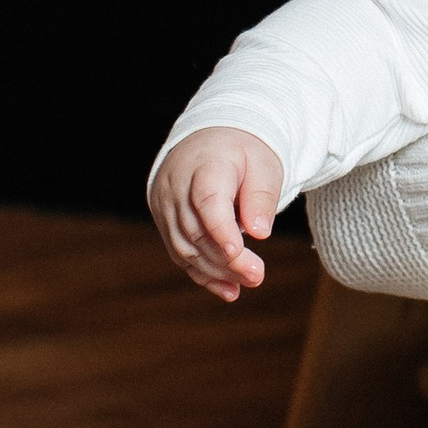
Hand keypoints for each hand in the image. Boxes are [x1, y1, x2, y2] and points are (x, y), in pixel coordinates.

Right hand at [148, 124, 286, 301]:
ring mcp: (165, 203)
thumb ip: (262, 196)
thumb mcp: (264, 164)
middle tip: (257, 275)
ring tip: (248, 282)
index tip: (238, 253)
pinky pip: (179, 252)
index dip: (221, 230)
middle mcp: (176, 184)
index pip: (207, 200)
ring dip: (216, 270)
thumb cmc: (242, 151)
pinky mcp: (163, 220)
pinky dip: (203, 273)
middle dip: (226, 259)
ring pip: (185, 246)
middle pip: (196, 229)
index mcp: (204, 163)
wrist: (211, 138)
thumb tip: (260, 234)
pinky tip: (228, 288)